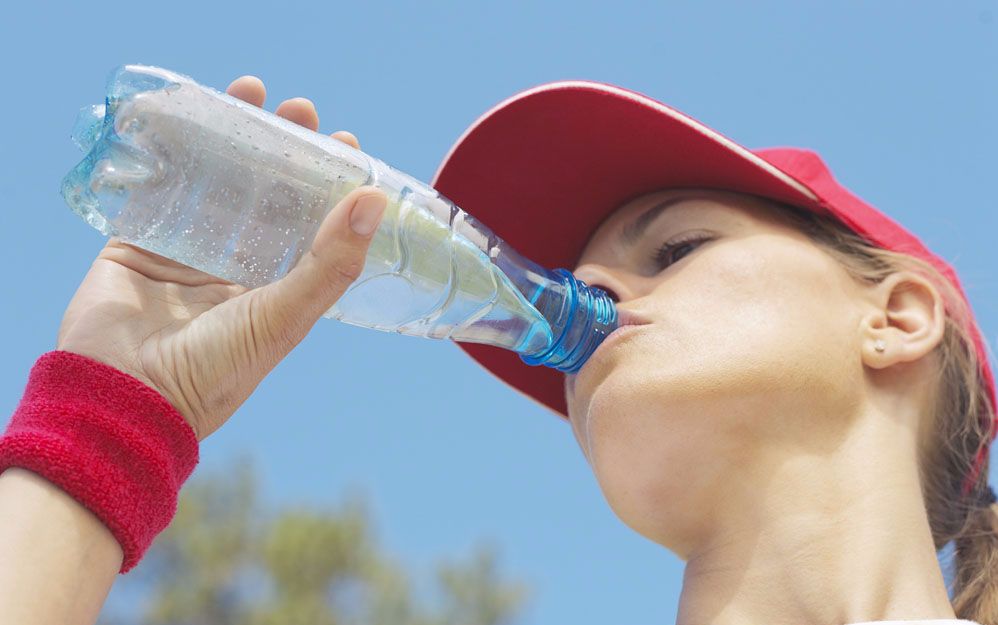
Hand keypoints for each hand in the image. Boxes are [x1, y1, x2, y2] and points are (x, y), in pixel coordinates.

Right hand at [56, 76, 386, 441]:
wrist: (125, 398)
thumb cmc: (216, 368)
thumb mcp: (284, 315)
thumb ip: (330, 261)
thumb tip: (375, 200)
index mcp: (278, 290)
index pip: (312, 226)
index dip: (329, 186)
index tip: (346, 144)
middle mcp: (236, 269)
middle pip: (265, 195)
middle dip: (283, 150)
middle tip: (300, 111)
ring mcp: (187, 253)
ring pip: (215, 182)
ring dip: (232, 140)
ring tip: (252, 94)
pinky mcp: (138, 243)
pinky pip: (158, 188)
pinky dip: (171, 152)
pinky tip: (192, 115)